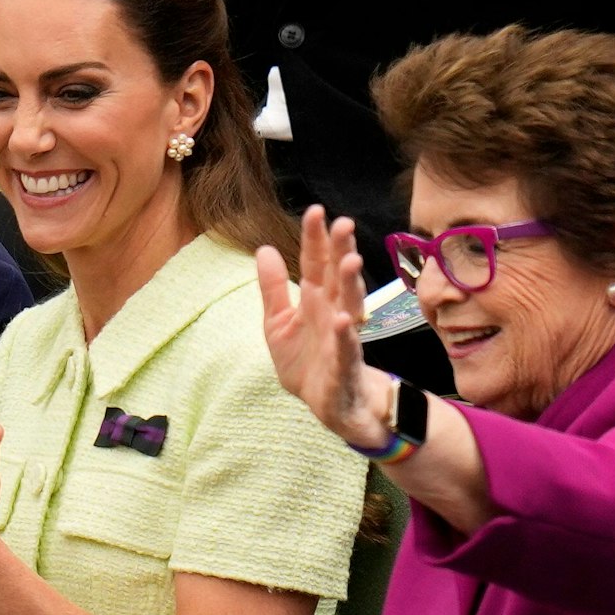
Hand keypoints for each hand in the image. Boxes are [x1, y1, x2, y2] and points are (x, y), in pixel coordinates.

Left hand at [257, 206, 387, 447]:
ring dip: (351, 284)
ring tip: (351, 261)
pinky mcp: (344, 367)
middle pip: (338, 276)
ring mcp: (342, 338)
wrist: (328, 404)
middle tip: (344, 223)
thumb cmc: (306, 361)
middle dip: (341, 250)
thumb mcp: (278, 322)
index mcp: (316, 300)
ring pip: (350, 305)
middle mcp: (333, 312)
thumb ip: (273, 288)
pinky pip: (347, 349)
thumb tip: (264, 249)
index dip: (315, 238)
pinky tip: (345, 320)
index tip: (315, 210)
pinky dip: (346, 336)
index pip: (316, 263)